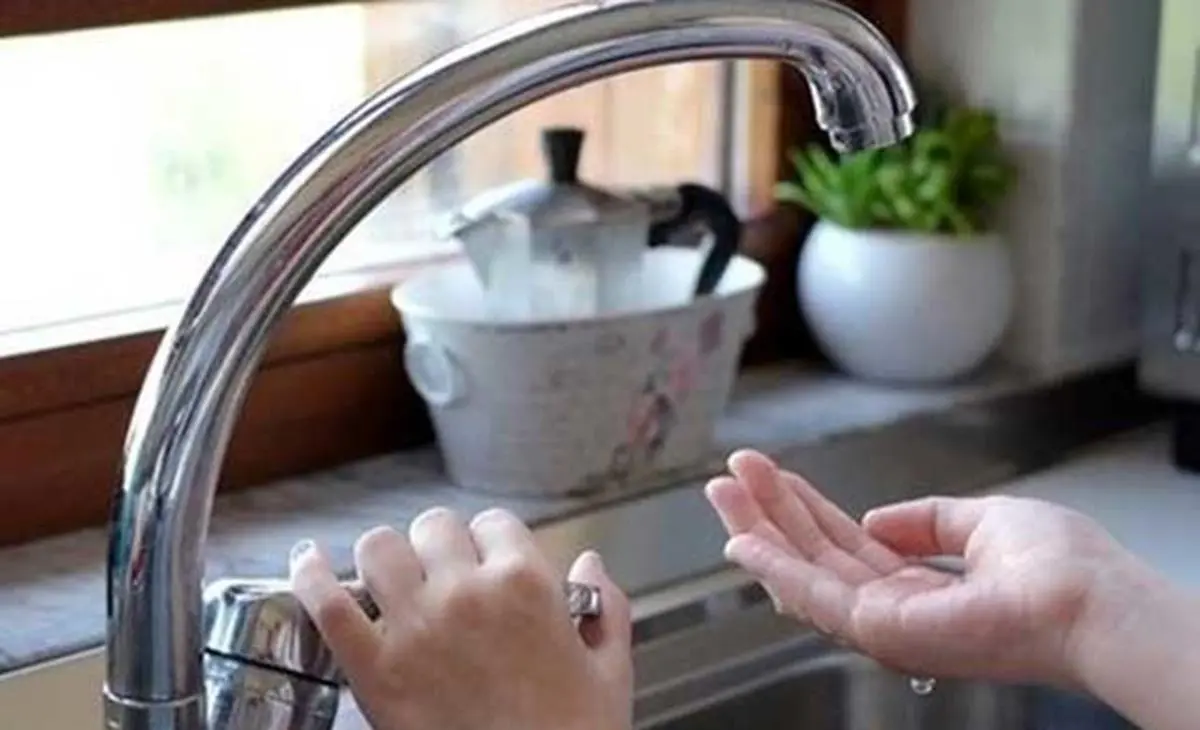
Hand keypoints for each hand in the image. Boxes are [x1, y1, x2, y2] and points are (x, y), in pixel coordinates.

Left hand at [290, 507, 632, 729]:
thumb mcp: (610, 673)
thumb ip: (607, 609)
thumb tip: (590, 567)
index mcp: (526, 586)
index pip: (495, 524)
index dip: (490, 542)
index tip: (487, 562)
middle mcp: (467, 594)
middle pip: (434, 526)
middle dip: (437, 545)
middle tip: (439, 573)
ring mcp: (415, 627)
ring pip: (378, 548)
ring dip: (383, 557)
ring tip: (388, 575)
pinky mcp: (373, 669)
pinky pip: (328, 602)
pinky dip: (311, 576)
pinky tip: (309, 564)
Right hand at [704, 449, 1142, 687]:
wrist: (1090, 600)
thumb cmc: (1061, 568)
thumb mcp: (984, 522)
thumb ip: (928, 521)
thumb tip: (877, 519)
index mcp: (922, 588)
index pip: (847, 547)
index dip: (805, 511)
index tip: (771, 477)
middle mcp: (896, 611)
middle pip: (815, 559)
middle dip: (769, 515)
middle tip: (728, 476)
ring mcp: (885, 626)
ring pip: (802, 576)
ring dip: (758, 532)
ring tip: (722, 490)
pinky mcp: (880, 631)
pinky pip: (813, 596)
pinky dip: (773, 566)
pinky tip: (742, 540)